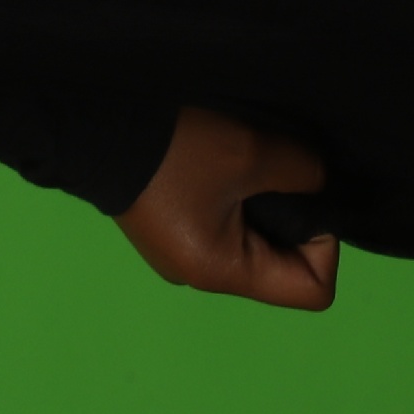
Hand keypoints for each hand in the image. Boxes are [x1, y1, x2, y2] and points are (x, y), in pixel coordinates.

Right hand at [115, 105, 340, 310]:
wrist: (89, 123)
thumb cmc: (174, 148)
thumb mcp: (253, 152)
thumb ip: (306, 173)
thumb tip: (318, 185)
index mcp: (221, 272)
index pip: (311, 290)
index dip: (324, 243)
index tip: (301, 195)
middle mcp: (199, 277)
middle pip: (279, 268)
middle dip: (290, 219)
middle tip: (273, 173)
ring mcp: (177, 256)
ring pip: (250, 246)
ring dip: (259, 207)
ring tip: (240, 166)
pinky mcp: (164, 232)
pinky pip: (220, 230)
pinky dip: (232, 202)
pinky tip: (213, 167)